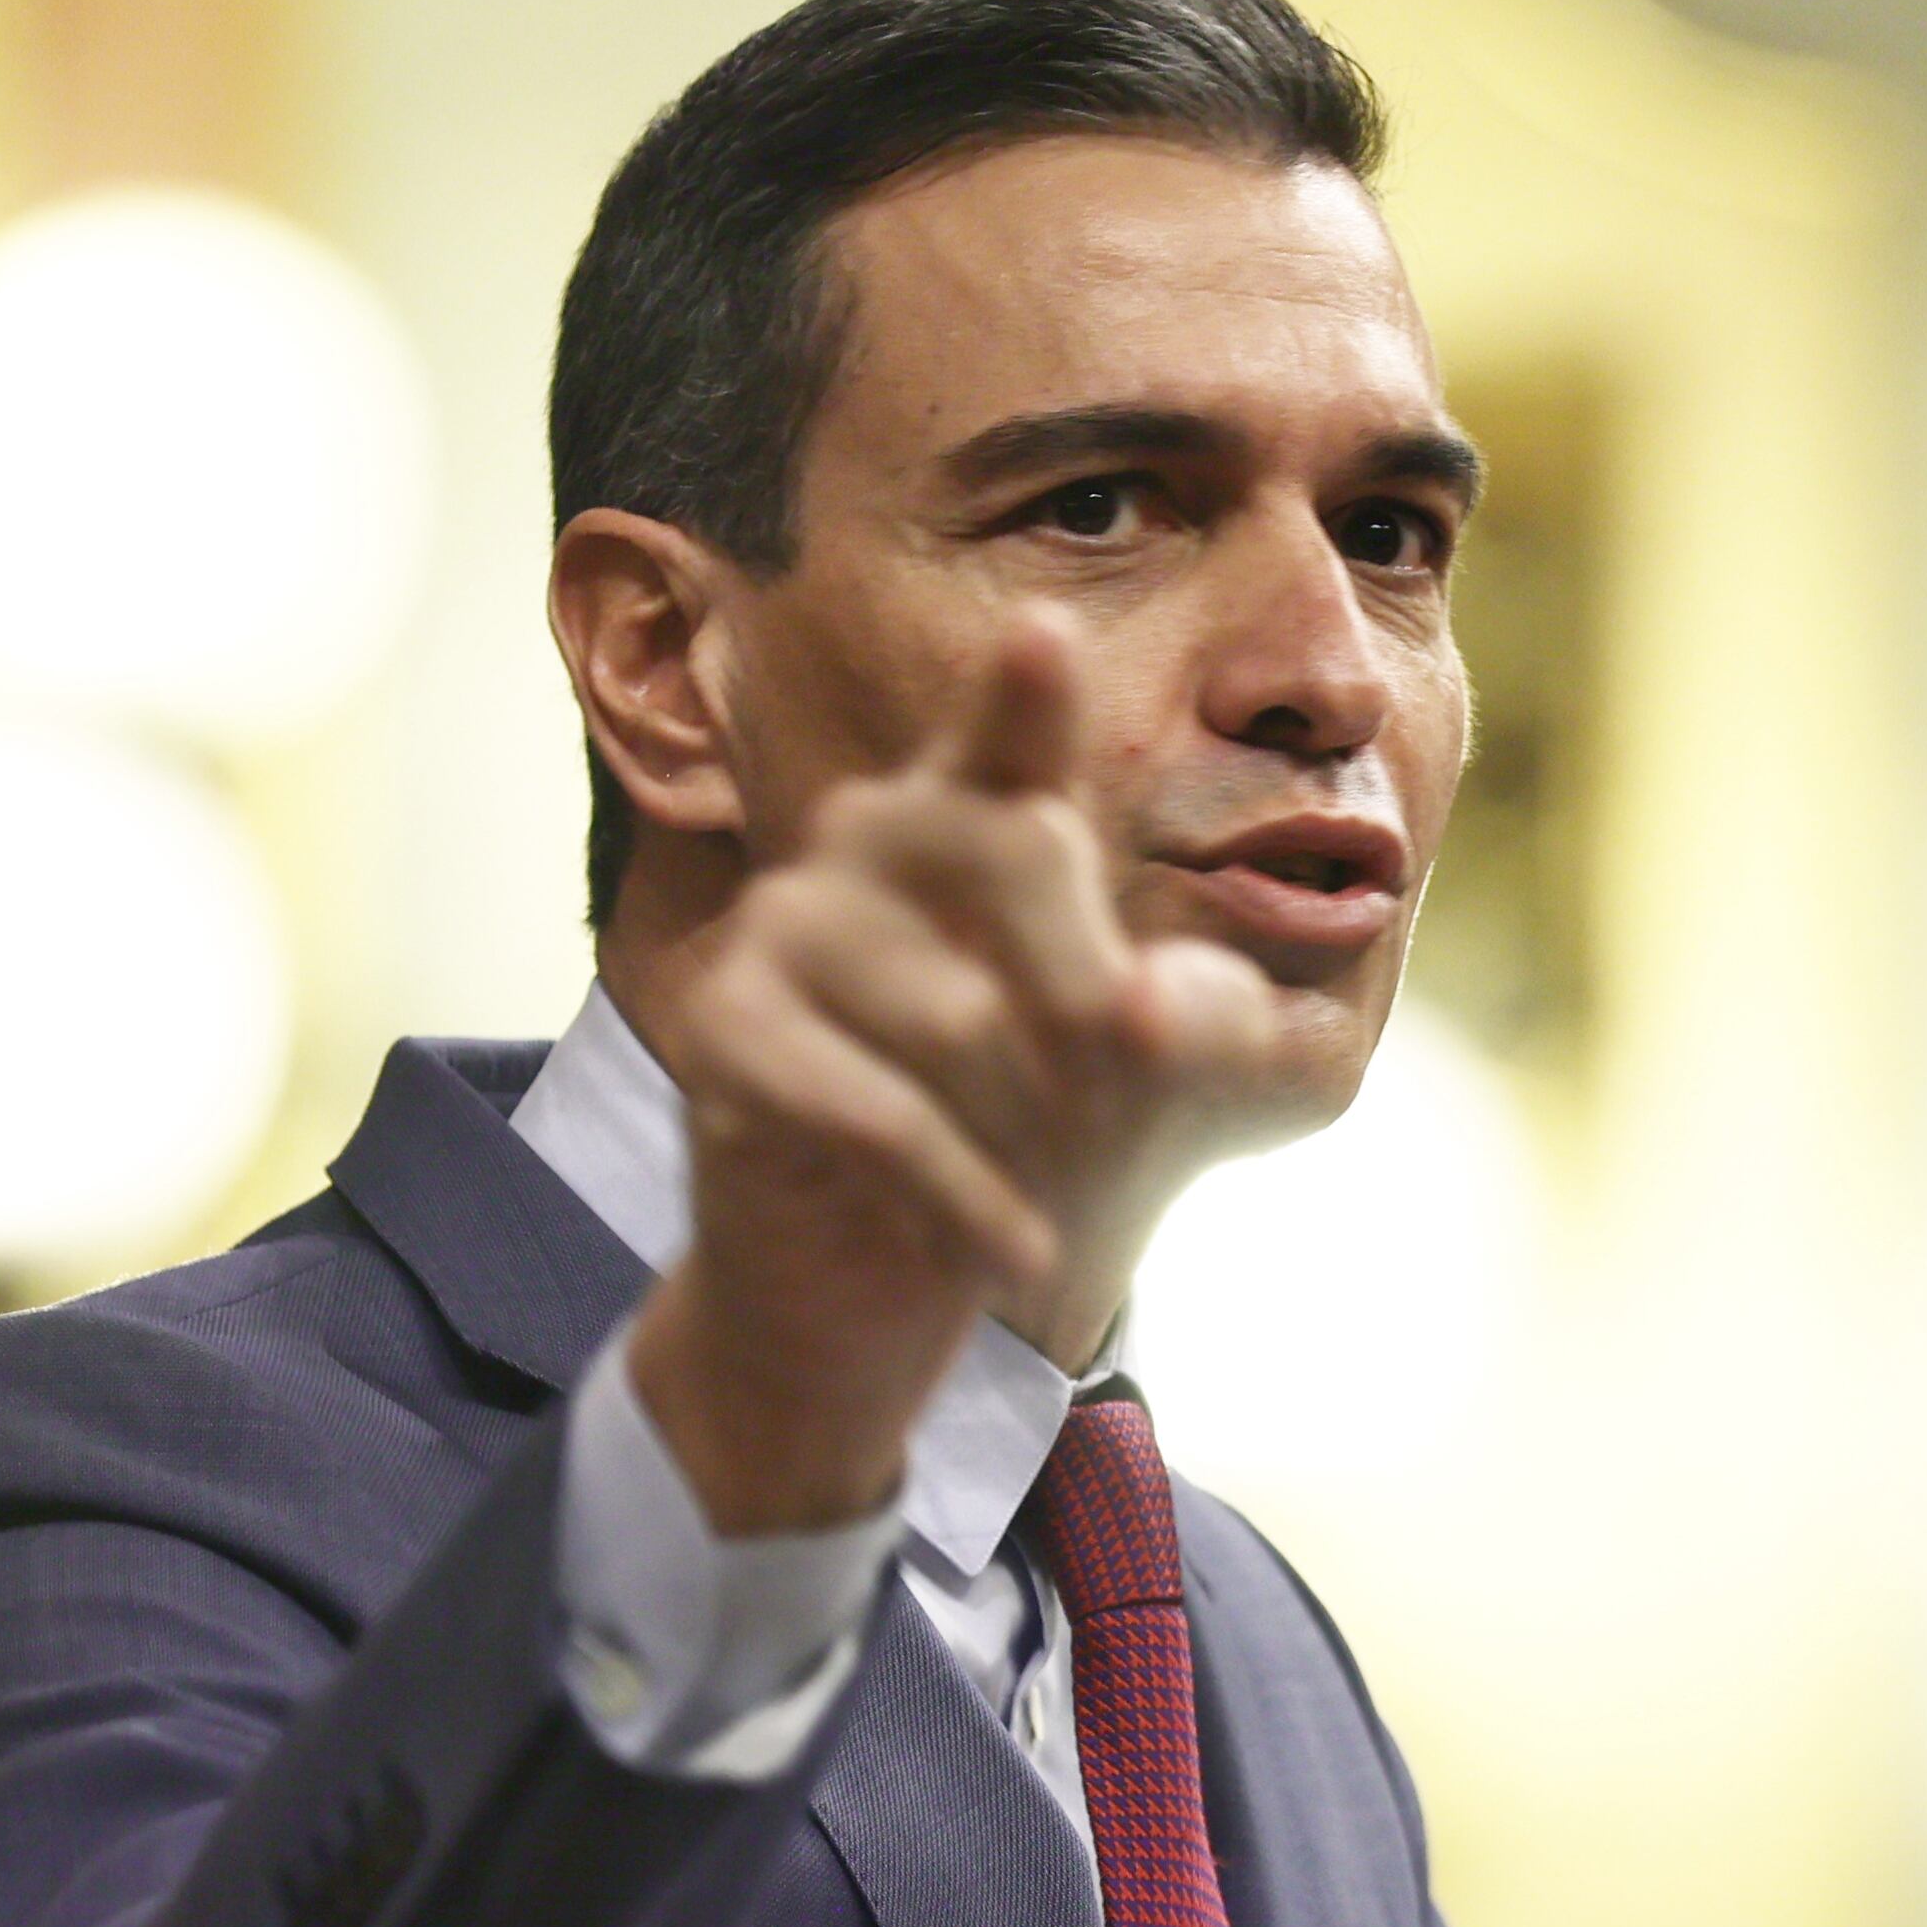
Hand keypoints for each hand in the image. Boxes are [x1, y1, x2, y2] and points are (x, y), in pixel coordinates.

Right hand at [624, 618, 1275, 1535]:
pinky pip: (882, 1113)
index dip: (1023, 701)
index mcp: (981, 814)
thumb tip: (1146, 1010)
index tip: (1045, 642)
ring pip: (962, 1021)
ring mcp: (785, 916)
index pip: (1009, 745)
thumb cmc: (1031, 1144)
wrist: (875, 1284)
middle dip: (1099, 1018)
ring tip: (1048, 1201)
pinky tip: (1018, 1258)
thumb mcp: (1158, 1080)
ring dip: (1038, 1136)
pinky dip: (970, 1200)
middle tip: (1115, 1122)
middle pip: (1022, 868)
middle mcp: (872, 830)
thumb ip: (1199, 1023)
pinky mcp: (727, 1025)